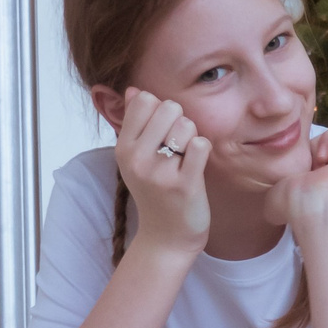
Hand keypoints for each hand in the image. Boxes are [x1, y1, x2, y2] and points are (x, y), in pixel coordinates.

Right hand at [113, 88, 210, 260]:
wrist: (166, 237)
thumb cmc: (156, 192)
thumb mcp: (137, 157)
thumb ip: (136, 122)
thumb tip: (134, 90)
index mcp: (123, 148)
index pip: (145, 99)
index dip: (162, 110)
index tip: (163, 133)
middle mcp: (136, 158)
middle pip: (169, 108)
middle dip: (180, 122)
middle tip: (178, 148)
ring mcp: (159, 172)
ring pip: (187, 125)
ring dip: (193, 138)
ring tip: (185, 160)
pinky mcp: (184, 184)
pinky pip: (201, 145)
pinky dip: (204, 152)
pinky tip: (196, 167)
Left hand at [266, 119, 327, 233]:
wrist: (311, 201)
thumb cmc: (293, 200)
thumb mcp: (281, 185)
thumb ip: (282, 184)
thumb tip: (270, 201)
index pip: (324, 149)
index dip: (313, 147)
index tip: (305, 164)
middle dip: (323, 141)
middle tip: (317, 159)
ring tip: (325, 156)